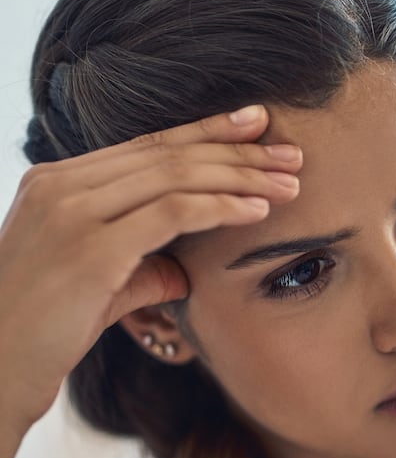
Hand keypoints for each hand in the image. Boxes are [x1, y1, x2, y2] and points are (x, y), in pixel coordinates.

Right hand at [0, 106, 300, 438]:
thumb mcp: (95, 287)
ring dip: (242, 176)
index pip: (147, 146)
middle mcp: (60, 186)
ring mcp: (72, 213)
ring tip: (290, 182)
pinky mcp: (90, 248)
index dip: (207, 132)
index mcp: (57, 182)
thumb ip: (139, 270)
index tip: (256, 124)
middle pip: (168, 154)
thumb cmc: (41, 333)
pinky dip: (222, 207)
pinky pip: (172, 213)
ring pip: (176, 176)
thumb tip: (183, 273)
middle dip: (238, 151)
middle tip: (292, 153)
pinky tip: (259, 210)